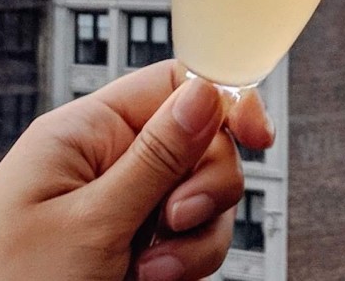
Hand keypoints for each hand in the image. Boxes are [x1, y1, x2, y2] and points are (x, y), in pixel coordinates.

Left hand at [0, 61, 274, 280]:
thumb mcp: (91, 221)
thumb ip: (156, 158)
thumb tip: (208, 91)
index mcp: (86, 131)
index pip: (175, 83)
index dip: (224, 101)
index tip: (258, 137)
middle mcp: (106, 161)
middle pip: (201, 147)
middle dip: (205, 192)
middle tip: (170, 226)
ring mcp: (119, 206)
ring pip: (200, 203)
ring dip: (192, 242)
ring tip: (146, 274)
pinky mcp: (128, 246)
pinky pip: (184, 243)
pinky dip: (180, 265)